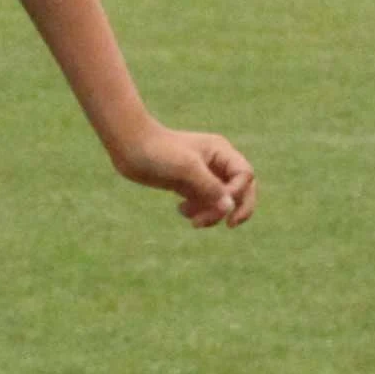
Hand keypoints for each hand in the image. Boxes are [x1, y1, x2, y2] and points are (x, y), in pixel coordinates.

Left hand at [115, 123, 256, 228]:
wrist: (129, 148)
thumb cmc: (158, 152)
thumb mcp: (187, 168)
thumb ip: (210, 187)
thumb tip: (230, 207)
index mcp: (221, 151)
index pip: (245, 175)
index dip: (238, 192)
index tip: (221, 203)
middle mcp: (216, 163)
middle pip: (241, 190)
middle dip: (236, 208)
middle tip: (230, 225)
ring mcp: (202, 175)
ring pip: (221, 201)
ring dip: (211, 214)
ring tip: (192, 220)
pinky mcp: (188, 186)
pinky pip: (203, 204)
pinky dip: (197, 212)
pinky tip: (180, 209)